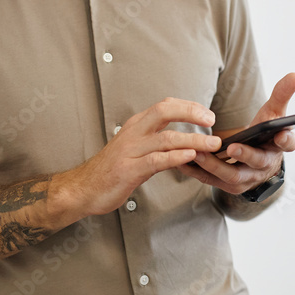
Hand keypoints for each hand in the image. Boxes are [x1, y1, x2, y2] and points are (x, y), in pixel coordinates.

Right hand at [73, 98, 221, 216]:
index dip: (188, 106)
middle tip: (211, 120)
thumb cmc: (111, 170)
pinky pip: (156, 160)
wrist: (82, 189)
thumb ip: (155, 141)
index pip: (164, 106)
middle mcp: (133, 133)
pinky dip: (175, 157)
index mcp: (135, 125)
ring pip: (165, 138)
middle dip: (191, 112)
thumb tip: (184, 138)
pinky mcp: (128, 170)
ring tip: (211, 144)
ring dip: (193, 140)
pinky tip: (190, 156)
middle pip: (164, 111)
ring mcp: (130, 151)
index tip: (207, 113)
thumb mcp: (133, 148)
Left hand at [177, 72, 294, 195]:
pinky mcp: (229, 185)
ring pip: (232, 176)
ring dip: (214, 165)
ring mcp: (248, 178)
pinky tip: (184, 159)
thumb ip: (282, 95)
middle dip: (245, 155)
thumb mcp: (274, 113)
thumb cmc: (265, 133)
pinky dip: (198, 171)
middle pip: (257, 162)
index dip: (286, 139)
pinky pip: (212, 180)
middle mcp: (265, 166)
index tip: (281, 134)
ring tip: (198, 152)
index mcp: (279, 146)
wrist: (256, 161)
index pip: (288, 143)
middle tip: (233, 147)